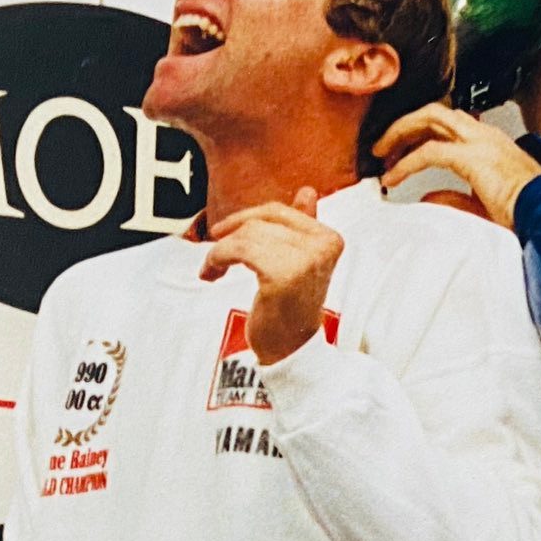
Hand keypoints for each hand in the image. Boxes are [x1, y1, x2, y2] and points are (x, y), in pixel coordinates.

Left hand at [202, 189, 343, 363]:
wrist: (291, 349)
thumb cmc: (291, 306)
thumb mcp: (299, 261)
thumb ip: (302, 227)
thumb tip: (307, 191)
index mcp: (329, 239)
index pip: (279, 211)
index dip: (246, 218)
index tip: (223, 232)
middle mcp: (322, 246)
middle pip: (261, 222)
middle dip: (231, 235)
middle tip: (214, 254)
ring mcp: (305, 260)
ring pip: (247, 236)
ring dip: (220, 251)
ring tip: (213, 269)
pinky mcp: (282, 275)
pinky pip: (237, 250)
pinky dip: (216, 259)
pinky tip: (211, 274)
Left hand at [376, 104, 540, 228]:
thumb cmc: (527, 217)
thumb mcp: (485, 206)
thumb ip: (456, 198)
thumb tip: (428, 196)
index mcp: (492, 144)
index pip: (450, 127)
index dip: (421, 137)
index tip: (402, 155)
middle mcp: (486, 135)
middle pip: (436, 114)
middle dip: (405, 126)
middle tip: (383, 147)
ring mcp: (480, 142)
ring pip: (430, 118)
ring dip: (400, 132)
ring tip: (381, 154)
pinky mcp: (472, 157)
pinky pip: (428, 152)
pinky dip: (405, 163)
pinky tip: (392, 177)